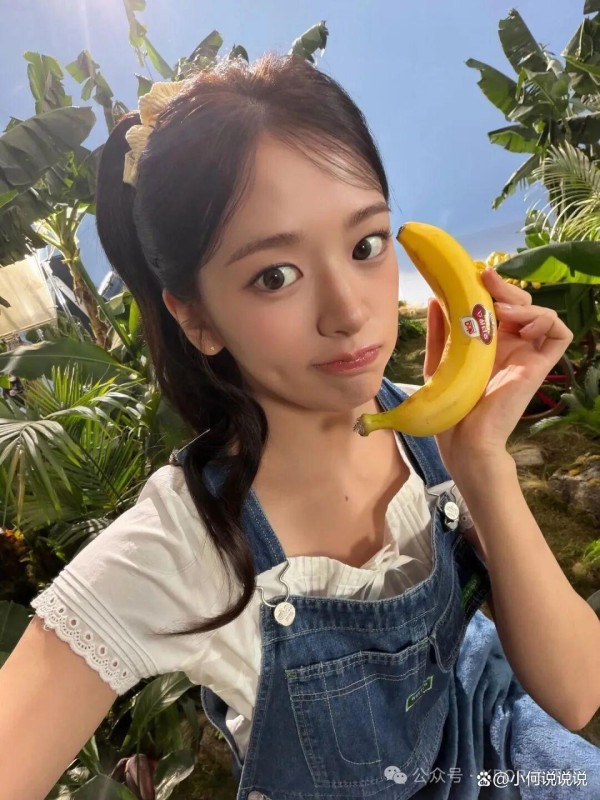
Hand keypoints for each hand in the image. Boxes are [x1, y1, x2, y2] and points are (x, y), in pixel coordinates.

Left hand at [424, 267, 573, 470]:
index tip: (472, 275)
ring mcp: (527, 354)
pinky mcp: (539, 365)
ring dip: (523, 302)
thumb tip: (436, 298)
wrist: (464, 437)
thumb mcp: (438, 360)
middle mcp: (510, 345)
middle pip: (520, 303)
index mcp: (487, 342)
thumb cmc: (450, 405)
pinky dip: (546, 319)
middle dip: (504, 287)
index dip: (491, 288)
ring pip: (541, 312)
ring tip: (500, 309)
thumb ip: (439, 330)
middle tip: (486, 281)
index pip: (498, 304)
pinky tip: (520, 323)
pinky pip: (559, 333)